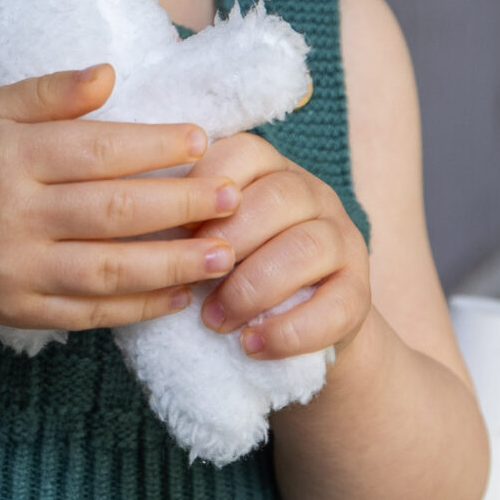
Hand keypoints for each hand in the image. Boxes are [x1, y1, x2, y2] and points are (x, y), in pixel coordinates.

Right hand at [0, 65, 240, 332]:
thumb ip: (50, 93)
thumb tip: (110, 74)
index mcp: (8, 156)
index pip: (94, 150)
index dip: (152, 146)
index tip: (202, 141)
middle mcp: (12, 215)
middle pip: (111, 212)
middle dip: (179, 206)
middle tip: (231, 198)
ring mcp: (16, 269)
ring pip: (108, 270)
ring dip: (173, 264)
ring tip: (224, 254)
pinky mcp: (20, 309)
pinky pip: (90, 312)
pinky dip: (139, 306)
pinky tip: (180, 292)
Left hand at [189, 134, 373, 361]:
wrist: (296, 327)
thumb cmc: (233, 272)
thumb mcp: (209, 238)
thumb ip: (186, 223)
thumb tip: (139, 229)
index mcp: (269, 169)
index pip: (242, 153)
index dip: (204, 190)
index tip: (175, 231)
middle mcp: (312, 194)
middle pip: (279, 198)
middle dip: (228, 243)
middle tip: (191, 286)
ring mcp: (343, 241)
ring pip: (307, 247)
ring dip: (253, 288)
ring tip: (215, 322)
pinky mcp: (360, 295)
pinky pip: (335, 307)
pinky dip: (288, 331)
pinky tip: (251, 346)